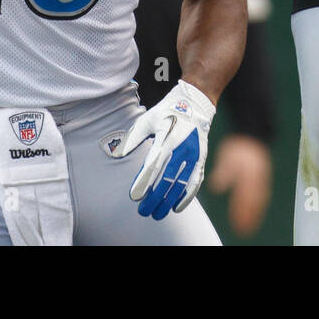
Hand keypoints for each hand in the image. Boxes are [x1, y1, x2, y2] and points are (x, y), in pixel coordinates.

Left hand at [112, 79, 214, 219]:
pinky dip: (187, 197)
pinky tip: (177, 208)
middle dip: (154, 198)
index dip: (144, 181)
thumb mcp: (146, 119)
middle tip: (143, 212)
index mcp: (166, 138)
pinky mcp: (201, 159)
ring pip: (181, 184)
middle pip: (167, 179)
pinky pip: (195, 182)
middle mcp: (181, 148)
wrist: (195, 104)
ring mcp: (193, 155)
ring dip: (168, 201)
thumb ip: (133, 138)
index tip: (134, 197)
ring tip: (157, 214)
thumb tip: (117, 154)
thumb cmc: (166, 113)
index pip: (153, 164)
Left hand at [206, 133, 271, 236]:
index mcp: (247, 174)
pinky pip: (263, 195)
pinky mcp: (264, 179)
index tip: (236, 224)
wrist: (251, 134)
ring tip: (249, 226)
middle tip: (243, 231)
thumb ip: (222, 173)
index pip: (243, 197)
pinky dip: (260, 206)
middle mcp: (257, 178)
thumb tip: (215, 188)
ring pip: (260, 200)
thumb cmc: (236, 146)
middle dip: (249, 217)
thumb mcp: (226, 157)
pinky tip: (256, 213)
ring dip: (255, 214)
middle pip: (253, 202)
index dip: (240, 212)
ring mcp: (262, 179)